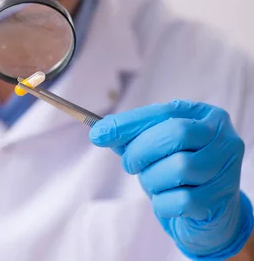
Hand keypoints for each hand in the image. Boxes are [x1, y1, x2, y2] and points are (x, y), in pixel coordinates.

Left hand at [89, 100, 253, 258]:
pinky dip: (163, 203)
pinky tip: (166, 201)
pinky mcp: (221, 199)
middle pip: (175, 134)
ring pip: (179, 168)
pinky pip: (181, 200)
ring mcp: (226, 169)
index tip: (98, 133)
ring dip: (152, 179)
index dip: (128, 123)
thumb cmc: (177, 172)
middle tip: (129, 164)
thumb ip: (132, 137)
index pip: (163, 112)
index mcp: (205, 116)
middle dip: (141, 150)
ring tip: (153, 183)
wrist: (209, 213)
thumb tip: (100, 131)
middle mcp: (223, 138)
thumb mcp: (156, 148)